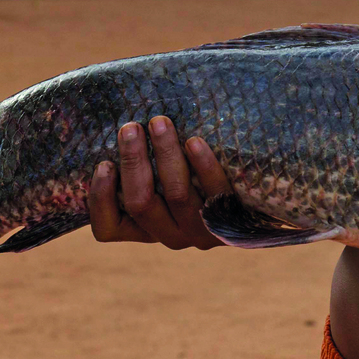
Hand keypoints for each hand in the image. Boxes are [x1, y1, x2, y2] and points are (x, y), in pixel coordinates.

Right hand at [87, 116, 231, 248]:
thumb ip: (143, 167)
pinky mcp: (231, 219)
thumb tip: (118, 127)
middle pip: (141, 203)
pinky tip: (194, 142)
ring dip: (165, 154)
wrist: (258, 208)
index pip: (108, 228)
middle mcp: (170, 236)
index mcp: (144, 230)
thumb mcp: (164, 182)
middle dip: (133, 161)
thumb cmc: (196, 180)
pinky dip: (203, 166)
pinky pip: (215, 192)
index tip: (103, 163)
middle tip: (130, 127)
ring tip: (160, 122)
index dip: (100, 199)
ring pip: (176, 194)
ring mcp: (201, 231)